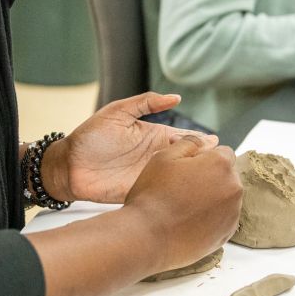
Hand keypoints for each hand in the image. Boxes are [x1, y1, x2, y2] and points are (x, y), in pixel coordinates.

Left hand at [40, 92, 212, 203]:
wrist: (68, 165)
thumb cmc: (90, 136)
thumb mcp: (117, 112)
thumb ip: (146, 103)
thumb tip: (176, 97)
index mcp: (154, 137)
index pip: (185, 139)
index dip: (202, 142)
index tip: (219, 144)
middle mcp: (156, 157)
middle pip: (187, 160)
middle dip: (205, 162)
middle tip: (226, 165)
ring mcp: (150, 176)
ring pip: (179, 179)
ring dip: (195, 180)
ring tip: (217, 181)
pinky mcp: (142, 192)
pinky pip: (163, 194)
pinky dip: (178, 195)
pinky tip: (194, 197)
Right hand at [122, 134, 241, 272]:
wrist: (147, 238)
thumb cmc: (153, 196)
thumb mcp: (164, 157)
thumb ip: (189, 142)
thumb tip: (204, 140)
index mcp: (221, 165)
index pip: (223, 152)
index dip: (205, 158)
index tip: (187, 169)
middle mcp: (233, 188)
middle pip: (227, 175)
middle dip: (211, 177)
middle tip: (182, 188)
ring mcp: (232, 213)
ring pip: (226, 197)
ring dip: (212, 197)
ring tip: (184, 207)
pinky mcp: (226, 234)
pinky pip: (223, 219)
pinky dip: (211, 218)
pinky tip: (189, 221)